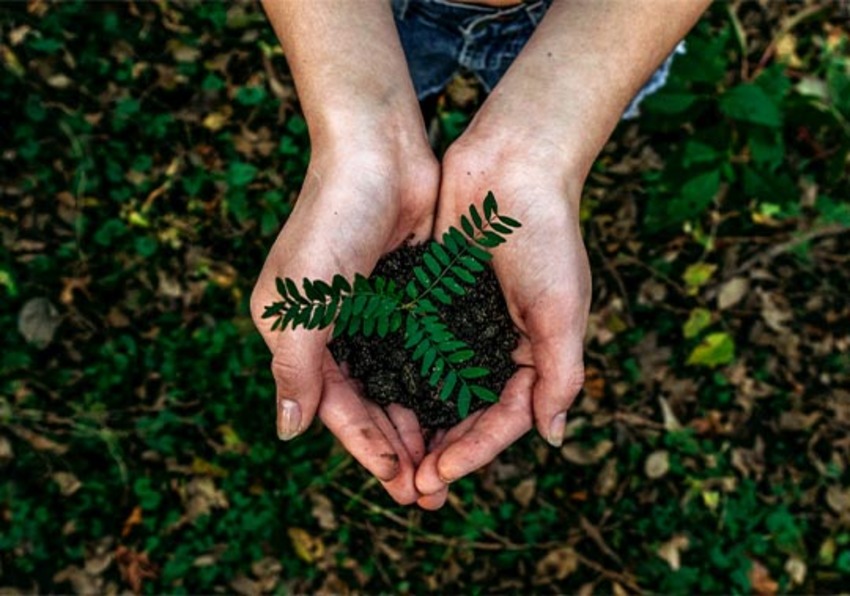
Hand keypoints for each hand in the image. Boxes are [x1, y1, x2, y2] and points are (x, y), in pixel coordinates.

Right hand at [250, 141, 439, 504]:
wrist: (379, 151)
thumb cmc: (332, 220)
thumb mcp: (302, 300)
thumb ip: (295, 367)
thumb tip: (288, 432)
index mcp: (299, 334)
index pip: (335, 407)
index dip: (367, 448)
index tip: (400, 484)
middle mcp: (334, 330)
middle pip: (369, 404)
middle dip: (398, 448)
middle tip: (431, 491)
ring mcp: (373, 314)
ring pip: (399, 384)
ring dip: (421, 423)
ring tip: (449, 463)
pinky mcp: (407, 296)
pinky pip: (423, 352)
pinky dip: (438, 383)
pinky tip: (461, 410)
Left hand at [414, 129, 591, 508]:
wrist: (512, 163)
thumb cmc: (546, 234)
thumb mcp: (562, 308)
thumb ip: (561, 373)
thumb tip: (552, 437)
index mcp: (534, 353)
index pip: (503, 418)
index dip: (473, 451)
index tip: (438, 476)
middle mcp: (497, 345)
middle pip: (466, 413)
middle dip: (440, 451)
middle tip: (409, 488)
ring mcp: (463, 323)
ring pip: (435, 388)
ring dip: (415, 424)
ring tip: (389, 459)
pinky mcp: (433, 299)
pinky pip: (413, 348)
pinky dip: (398, 376)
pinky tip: (374, 400)